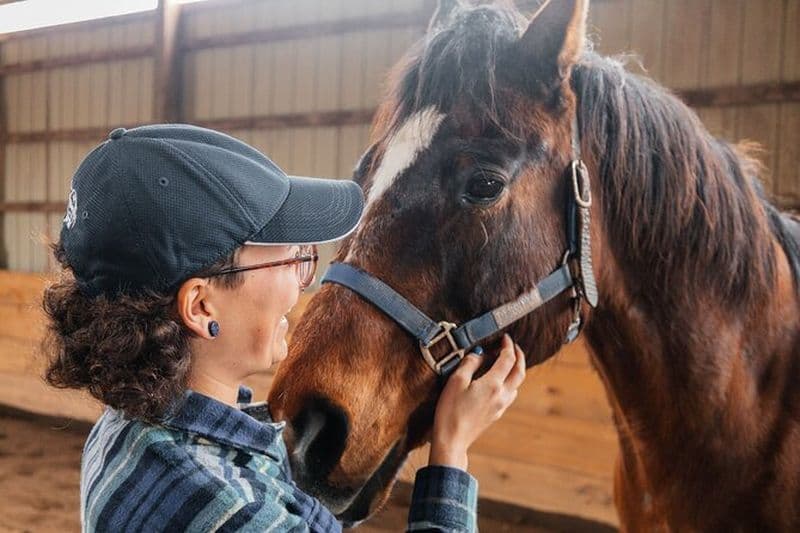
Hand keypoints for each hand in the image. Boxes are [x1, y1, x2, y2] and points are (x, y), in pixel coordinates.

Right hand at [428, 334, 525, 469]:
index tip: (505, 337)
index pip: (508, 359)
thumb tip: (480, 354)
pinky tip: (498, 381)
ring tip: (506, 361)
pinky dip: (509, 382)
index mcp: (493, 384)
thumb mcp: (456, 381)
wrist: (452, 440)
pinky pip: (510, 394)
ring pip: (517, 384)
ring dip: (515, 370)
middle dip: (519, 356)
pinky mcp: (496, 414)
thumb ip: (470, 363)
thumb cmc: (450, 411)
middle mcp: (502, 395)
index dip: (508, 346)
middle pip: (519, 372)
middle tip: (513, 346)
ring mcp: (501, 406)